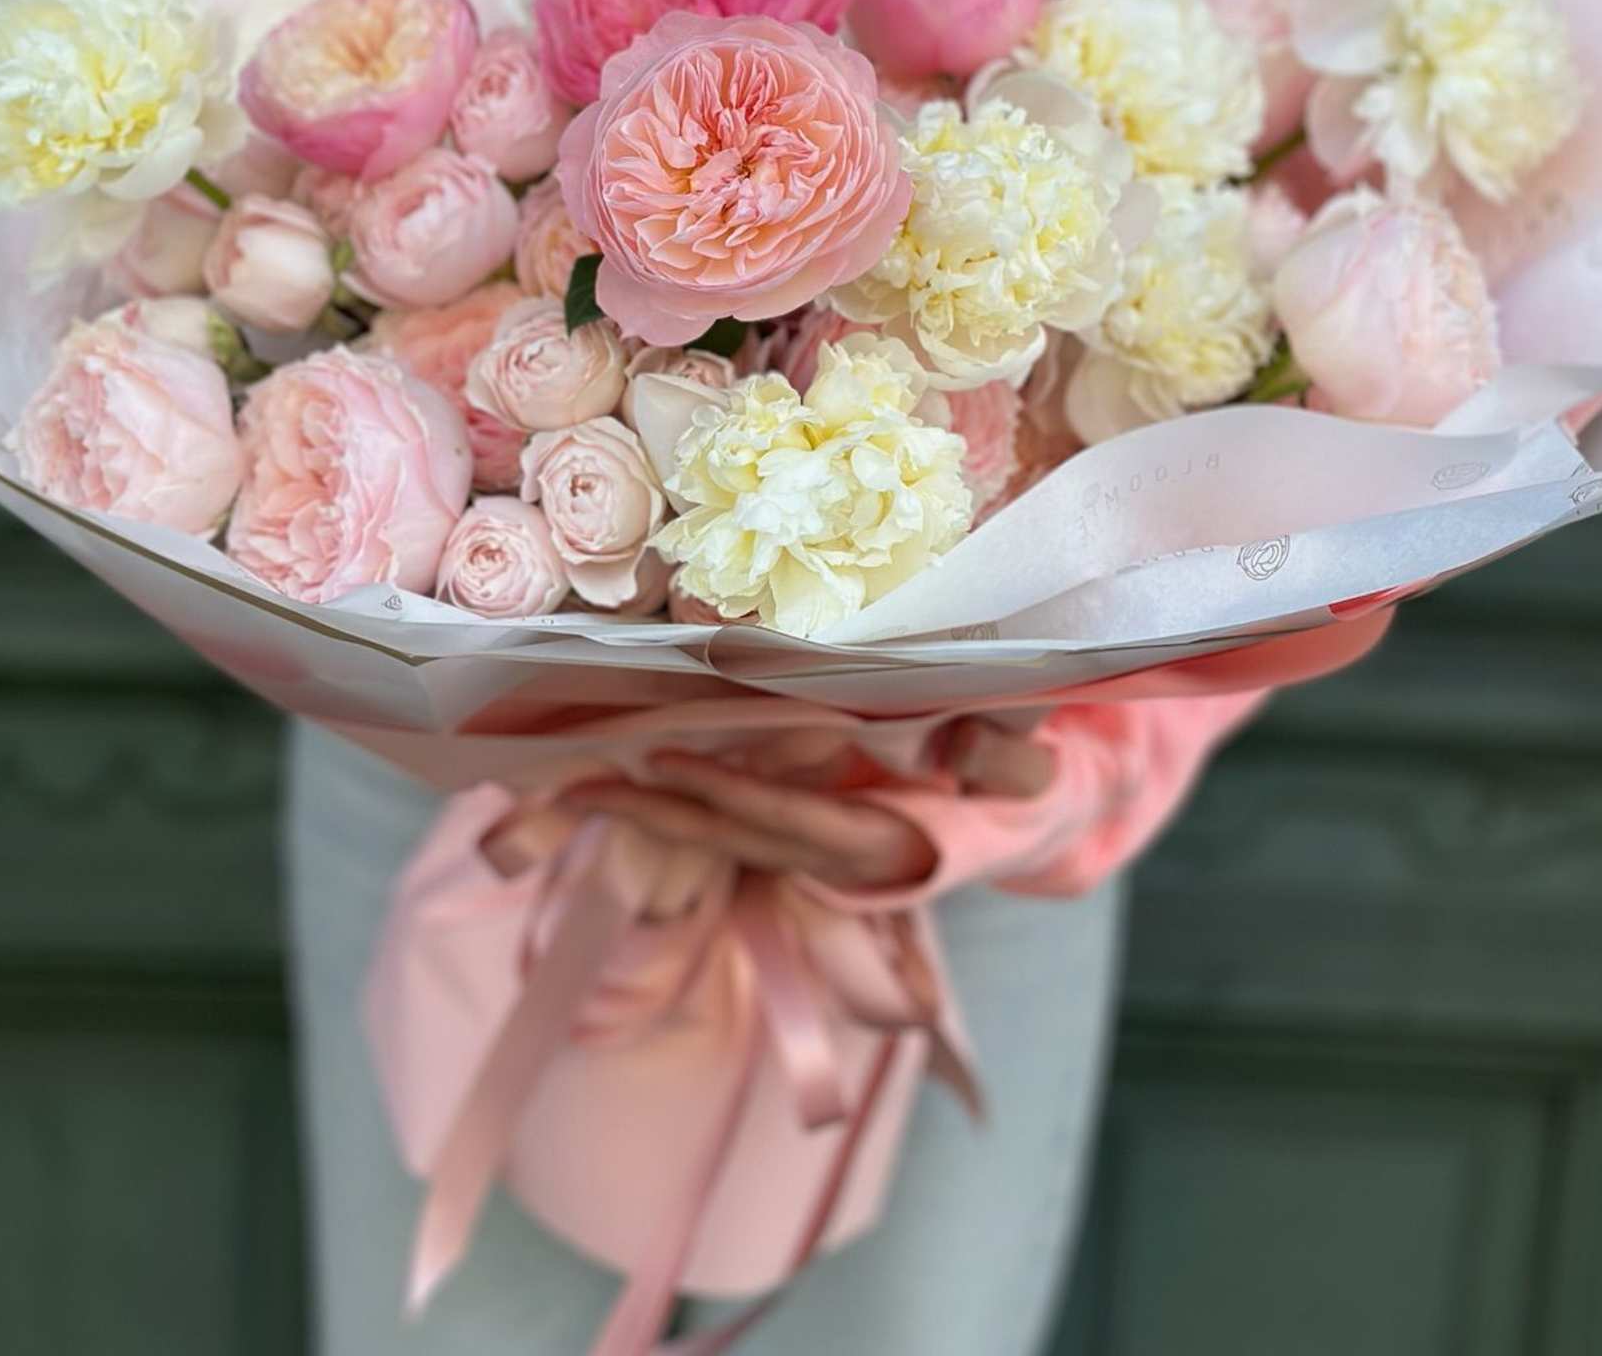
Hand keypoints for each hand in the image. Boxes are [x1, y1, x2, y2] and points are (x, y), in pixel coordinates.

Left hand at [552, 721, 1056, 895]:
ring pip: (719, 839)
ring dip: (647, 816)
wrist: (1022, 826)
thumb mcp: (1028, 769)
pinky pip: (726, 828)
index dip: (729, 793)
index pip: (792, 820)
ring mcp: (811, 857)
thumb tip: (976, 741)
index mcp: (883, 844)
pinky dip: (672, 809)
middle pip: (731, 838)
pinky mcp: (799, 840)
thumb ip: (1007, 758)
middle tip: (576, 785)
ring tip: (573, 790)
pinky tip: (621, 785)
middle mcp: (834, 860)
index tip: (666, 762)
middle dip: (654, 814)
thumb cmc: (1018, 787)